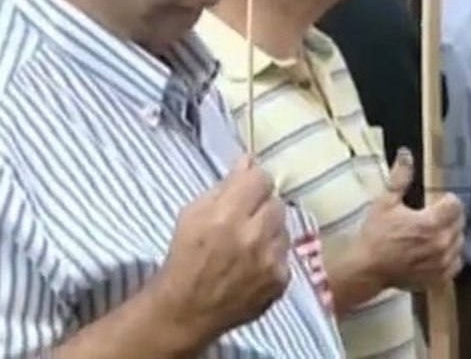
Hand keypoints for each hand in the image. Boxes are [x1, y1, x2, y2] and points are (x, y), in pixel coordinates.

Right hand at [154, 155, 290, 346]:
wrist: (188, 308)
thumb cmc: (185, 256)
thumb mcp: (193, 213)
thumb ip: (224, 186)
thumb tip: (248, 161)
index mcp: (228, 215)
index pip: (262, 178)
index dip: (254, 181)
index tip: (247, 188)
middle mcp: (254, 236)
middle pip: (276, 202)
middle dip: (262, 206)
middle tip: (246, 218)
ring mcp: (271, 261)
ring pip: (284, 228)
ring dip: (270, 230)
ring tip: (249, 243)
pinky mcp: (281, 281)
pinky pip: (285, 255)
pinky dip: (272, 256)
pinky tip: (254, 264)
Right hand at [354, 149, 464, 291]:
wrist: (367, 268)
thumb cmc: (375, 234)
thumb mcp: (385, 202)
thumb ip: (400, 178)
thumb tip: (406, 153)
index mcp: (430, 222)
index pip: (455, 205)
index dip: (448, 199)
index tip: (437, 199)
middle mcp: (441, 243)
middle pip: (459, 223)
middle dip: (450, 216)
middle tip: (434, 214)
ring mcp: (442, 263)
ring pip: (459, 243)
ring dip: (451, 235)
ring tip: (434, 232)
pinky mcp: (439, 278)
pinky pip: (456, 263)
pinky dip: (450, 256)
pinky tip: (437, 251)